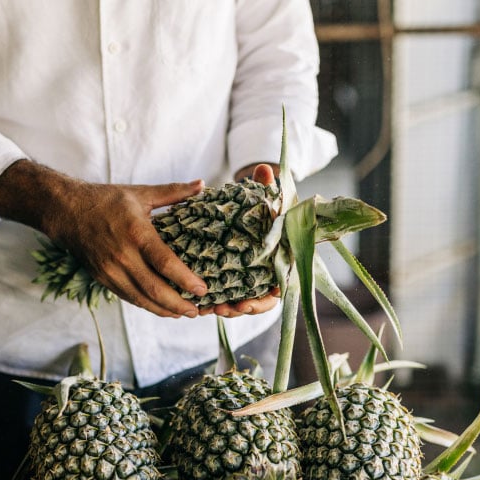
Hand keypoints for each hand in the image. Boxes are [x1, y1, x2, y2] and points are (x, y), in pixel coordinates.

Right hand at [53, 179, 209, 317]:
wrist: (67, 211)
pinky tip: (162, 307)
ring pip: (141, 299)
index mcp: (137, 233)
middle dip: (179, 304)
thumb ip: (174, 192)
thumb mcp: (141, 193)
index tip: (203, 289)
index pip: (165, 263)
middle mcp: (123, 256)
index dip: (186, 280)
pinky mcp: (103, 278)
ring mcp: (111, 270)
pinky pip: (128, 297)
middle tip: (197, 311)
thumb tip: (202, 185)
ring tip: (183, 313)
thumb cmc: (107, 200)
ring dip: (164, 310)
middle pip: (155, 289)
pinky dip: (147, 305)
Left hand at [201, 161, 280, 318]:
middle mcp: (266, 276)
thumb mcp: (266, 197)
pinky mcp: (232, 282)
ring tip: (211, 308)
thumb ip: (267, 185)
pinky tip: (200, 305)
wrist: (253, 210)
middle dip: (244, 308)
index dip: (264, 299)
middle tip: (228, 308)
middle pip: (259, 303)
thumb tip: (263, 170)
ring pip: (240, 305)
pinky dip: (214, 303)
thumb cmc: (264, 208)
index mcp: (279, 261)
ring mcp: (248, 281)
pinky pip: (225, 298)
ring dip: (227, 309)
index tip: (251, 299)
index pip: (277, 288)